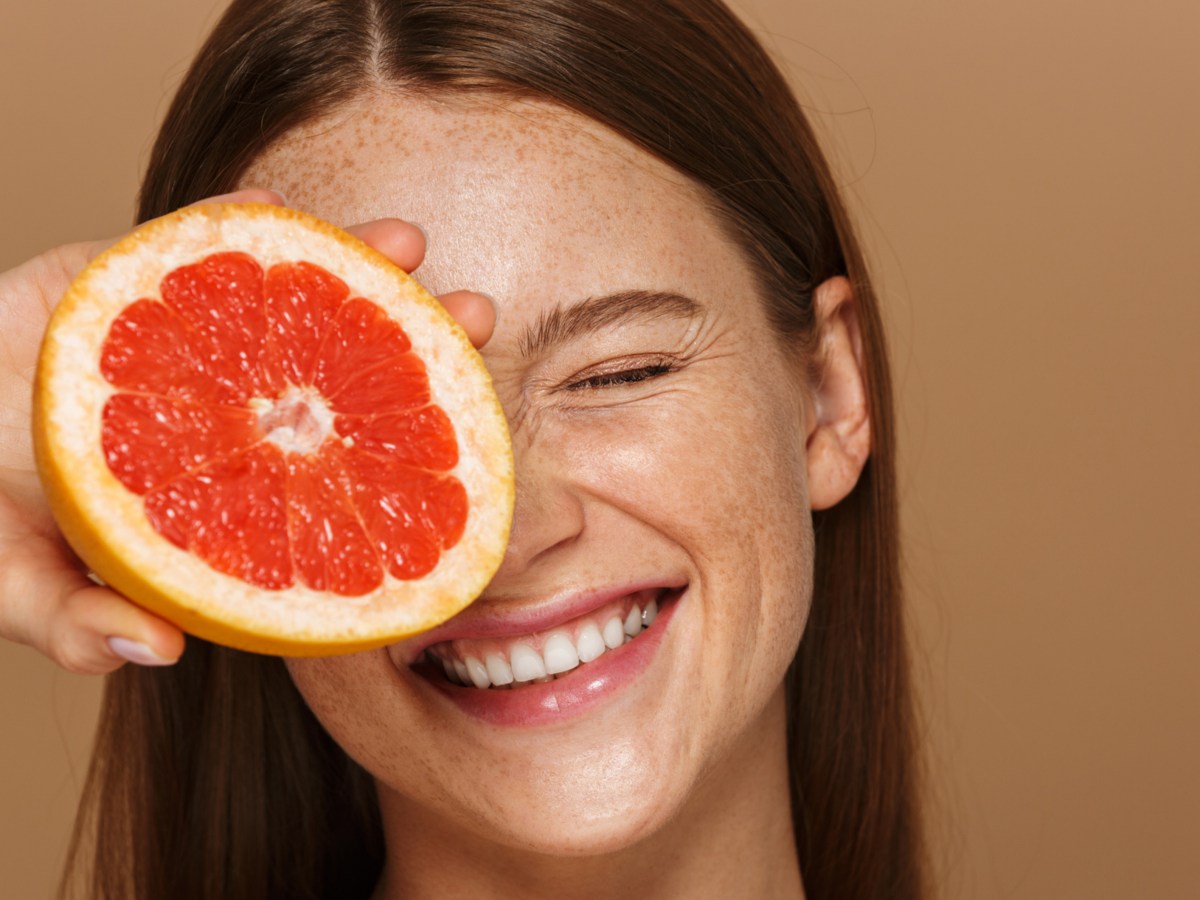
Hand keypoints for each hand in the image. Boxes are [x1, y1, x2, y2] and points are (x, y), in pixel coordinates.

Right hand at [0, 189, 495, 673]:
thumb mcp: (18, 582)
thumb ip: (75, 623)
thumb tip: (157, 652)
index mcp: (233, 479)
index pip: (334, 468)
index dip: (403, 453)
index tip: (468, 432)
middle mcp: (233, 407)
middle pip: (342, 369)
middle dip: (415, 340)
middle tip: (478, 315)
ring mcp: (197, 341)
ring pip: (290, 294)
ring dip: (351, 260)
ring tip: (407, 240)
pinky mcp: (141, 280)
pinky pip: (192, 240)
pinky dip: (231, 214)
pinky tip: (271, 197)